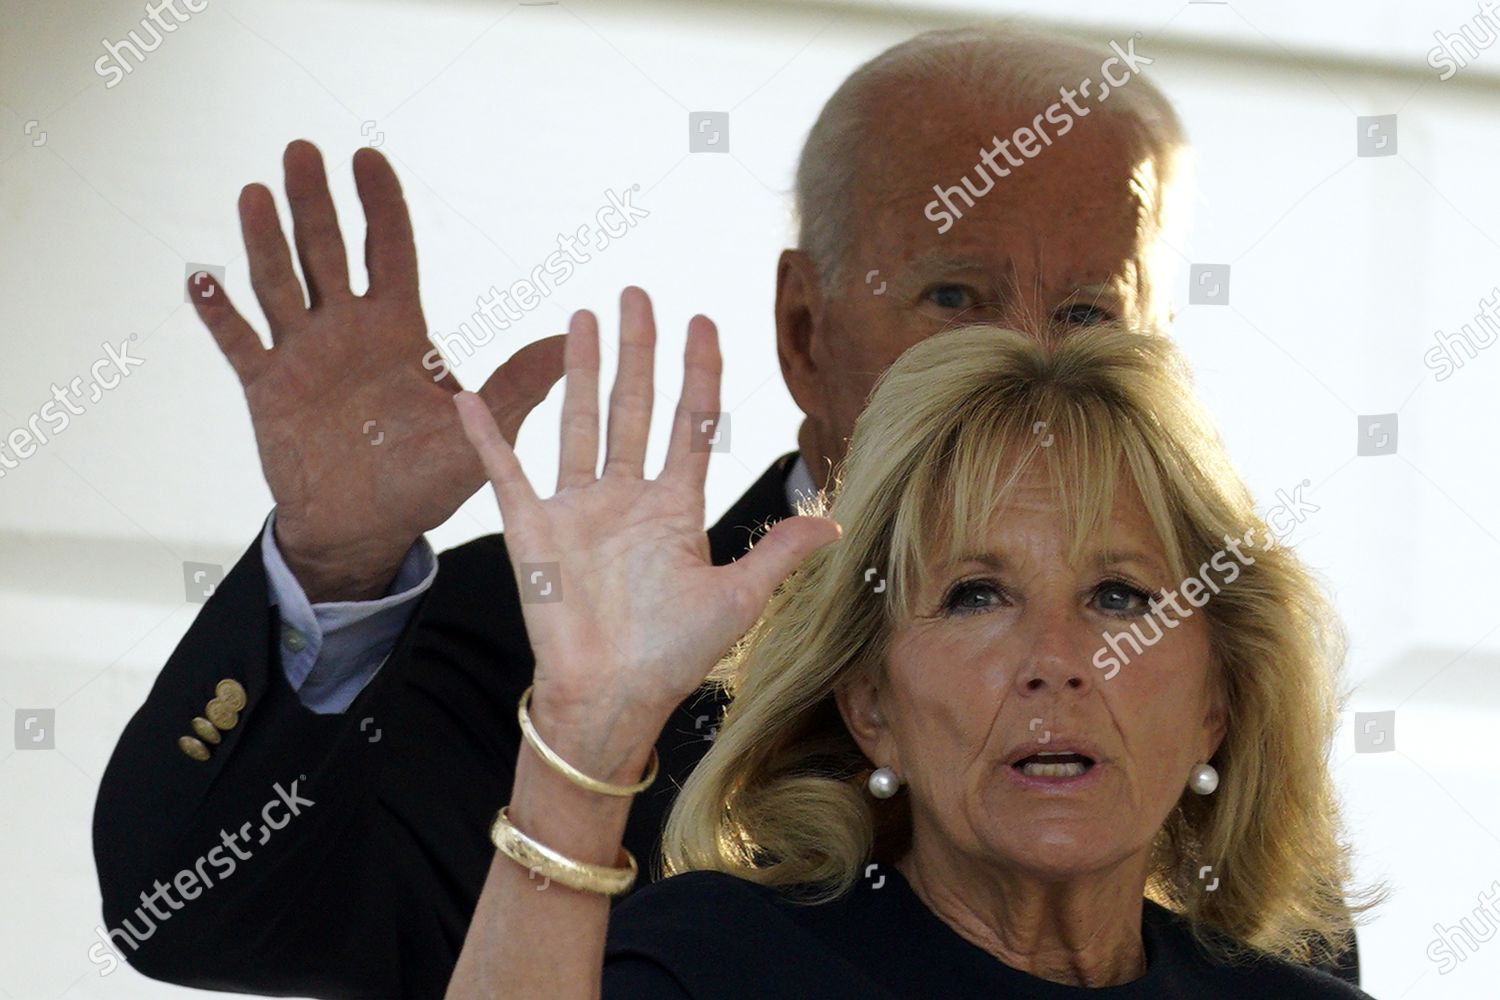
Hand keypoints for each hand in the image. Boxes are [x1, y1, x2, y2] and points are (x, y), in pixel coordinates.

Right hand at [190, 139, 565, 600]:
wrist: (367, 530)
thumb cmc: (427, 482)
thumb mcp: (479, 432)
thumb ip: (519, 385)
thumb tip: (570, 340)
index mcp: (399, 330)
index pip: (389, 251)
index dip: (379, 205)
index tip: (367, 157)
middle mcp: (347, 330)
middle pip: (328, 251)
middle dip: (316, 204)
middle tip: (302, 150)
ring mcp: (303, 355)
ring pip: (279, 283)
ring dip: (265, 240)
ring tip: (256, 193)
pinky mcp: (267, 388)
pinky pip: (237, 342)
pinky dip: (219, 312)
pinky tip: (201, 277)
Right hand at [453, 287, 841, 733]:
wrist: (608, 698)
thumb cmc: (672, 656)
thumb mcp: (735, 600)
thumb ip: (777, 553)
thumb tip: (833, 523)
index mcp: (675, 508)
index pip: (690, 423)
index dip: (697, 372)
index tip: (702, 321)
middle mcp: (627, 498)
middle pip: (635, 407)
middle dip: (638, 351)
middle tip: (637, 294)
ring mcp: (578, 509)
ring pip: (581, 422)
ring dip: (581, 371)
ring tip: (584, 318)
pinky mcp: (533, 529)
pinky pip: (506, 472)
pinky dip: (487, 436)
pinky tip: (469, 397)